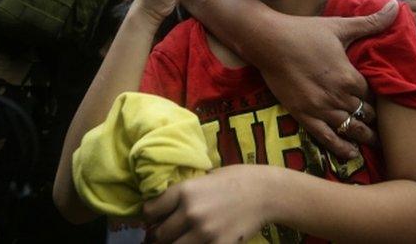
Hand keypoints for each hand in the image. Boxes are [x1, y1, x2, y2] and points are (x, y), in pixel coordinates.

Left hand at [143, 165, 269, 243]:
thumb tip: (164, 208)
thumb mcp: (205, 178)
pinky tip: (199, 241)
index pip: (149, 211)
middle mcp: (190, 212)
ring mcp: (204, 232)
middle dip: (160, 236)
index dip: (149, 217)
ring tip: (181, 239)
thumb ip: (185, 193)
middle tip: (166, 234)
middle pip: (159, 235)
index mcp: (184, 191)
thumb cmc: (237, 179)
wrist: (266, 192)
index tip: (154, 219)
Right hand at [254, 2, 396, 159]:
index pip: (373, 95)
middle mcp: (337, 96)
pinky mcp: (303, 116)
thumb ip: (371, 22)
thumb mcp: (340, 25)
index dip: (379, 98)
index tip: (384, 101)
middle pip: (365, 114)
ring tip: (374, 141)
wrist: (268, 41)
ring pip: (350, 129)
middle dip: (374, 118)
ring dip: (364, 136)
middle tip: (384, 125)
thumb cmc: (304, 31)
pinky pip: (327, 138)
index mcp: (349, 76)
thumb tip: (397, 5)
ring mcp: (320, 109)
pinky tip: (351, 154)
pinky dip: (341, 148)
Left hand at [405, 0, 415, 54]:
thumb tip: (402, 0)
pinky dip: (409, 31)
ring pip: (407, 15)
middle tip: (406, 19)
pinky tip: (412, 34)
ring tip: (408, 27)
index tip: (410, 7)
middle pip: (407, 2)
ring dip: (404, 22)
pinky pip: (411, 27)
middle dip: (403, 11)